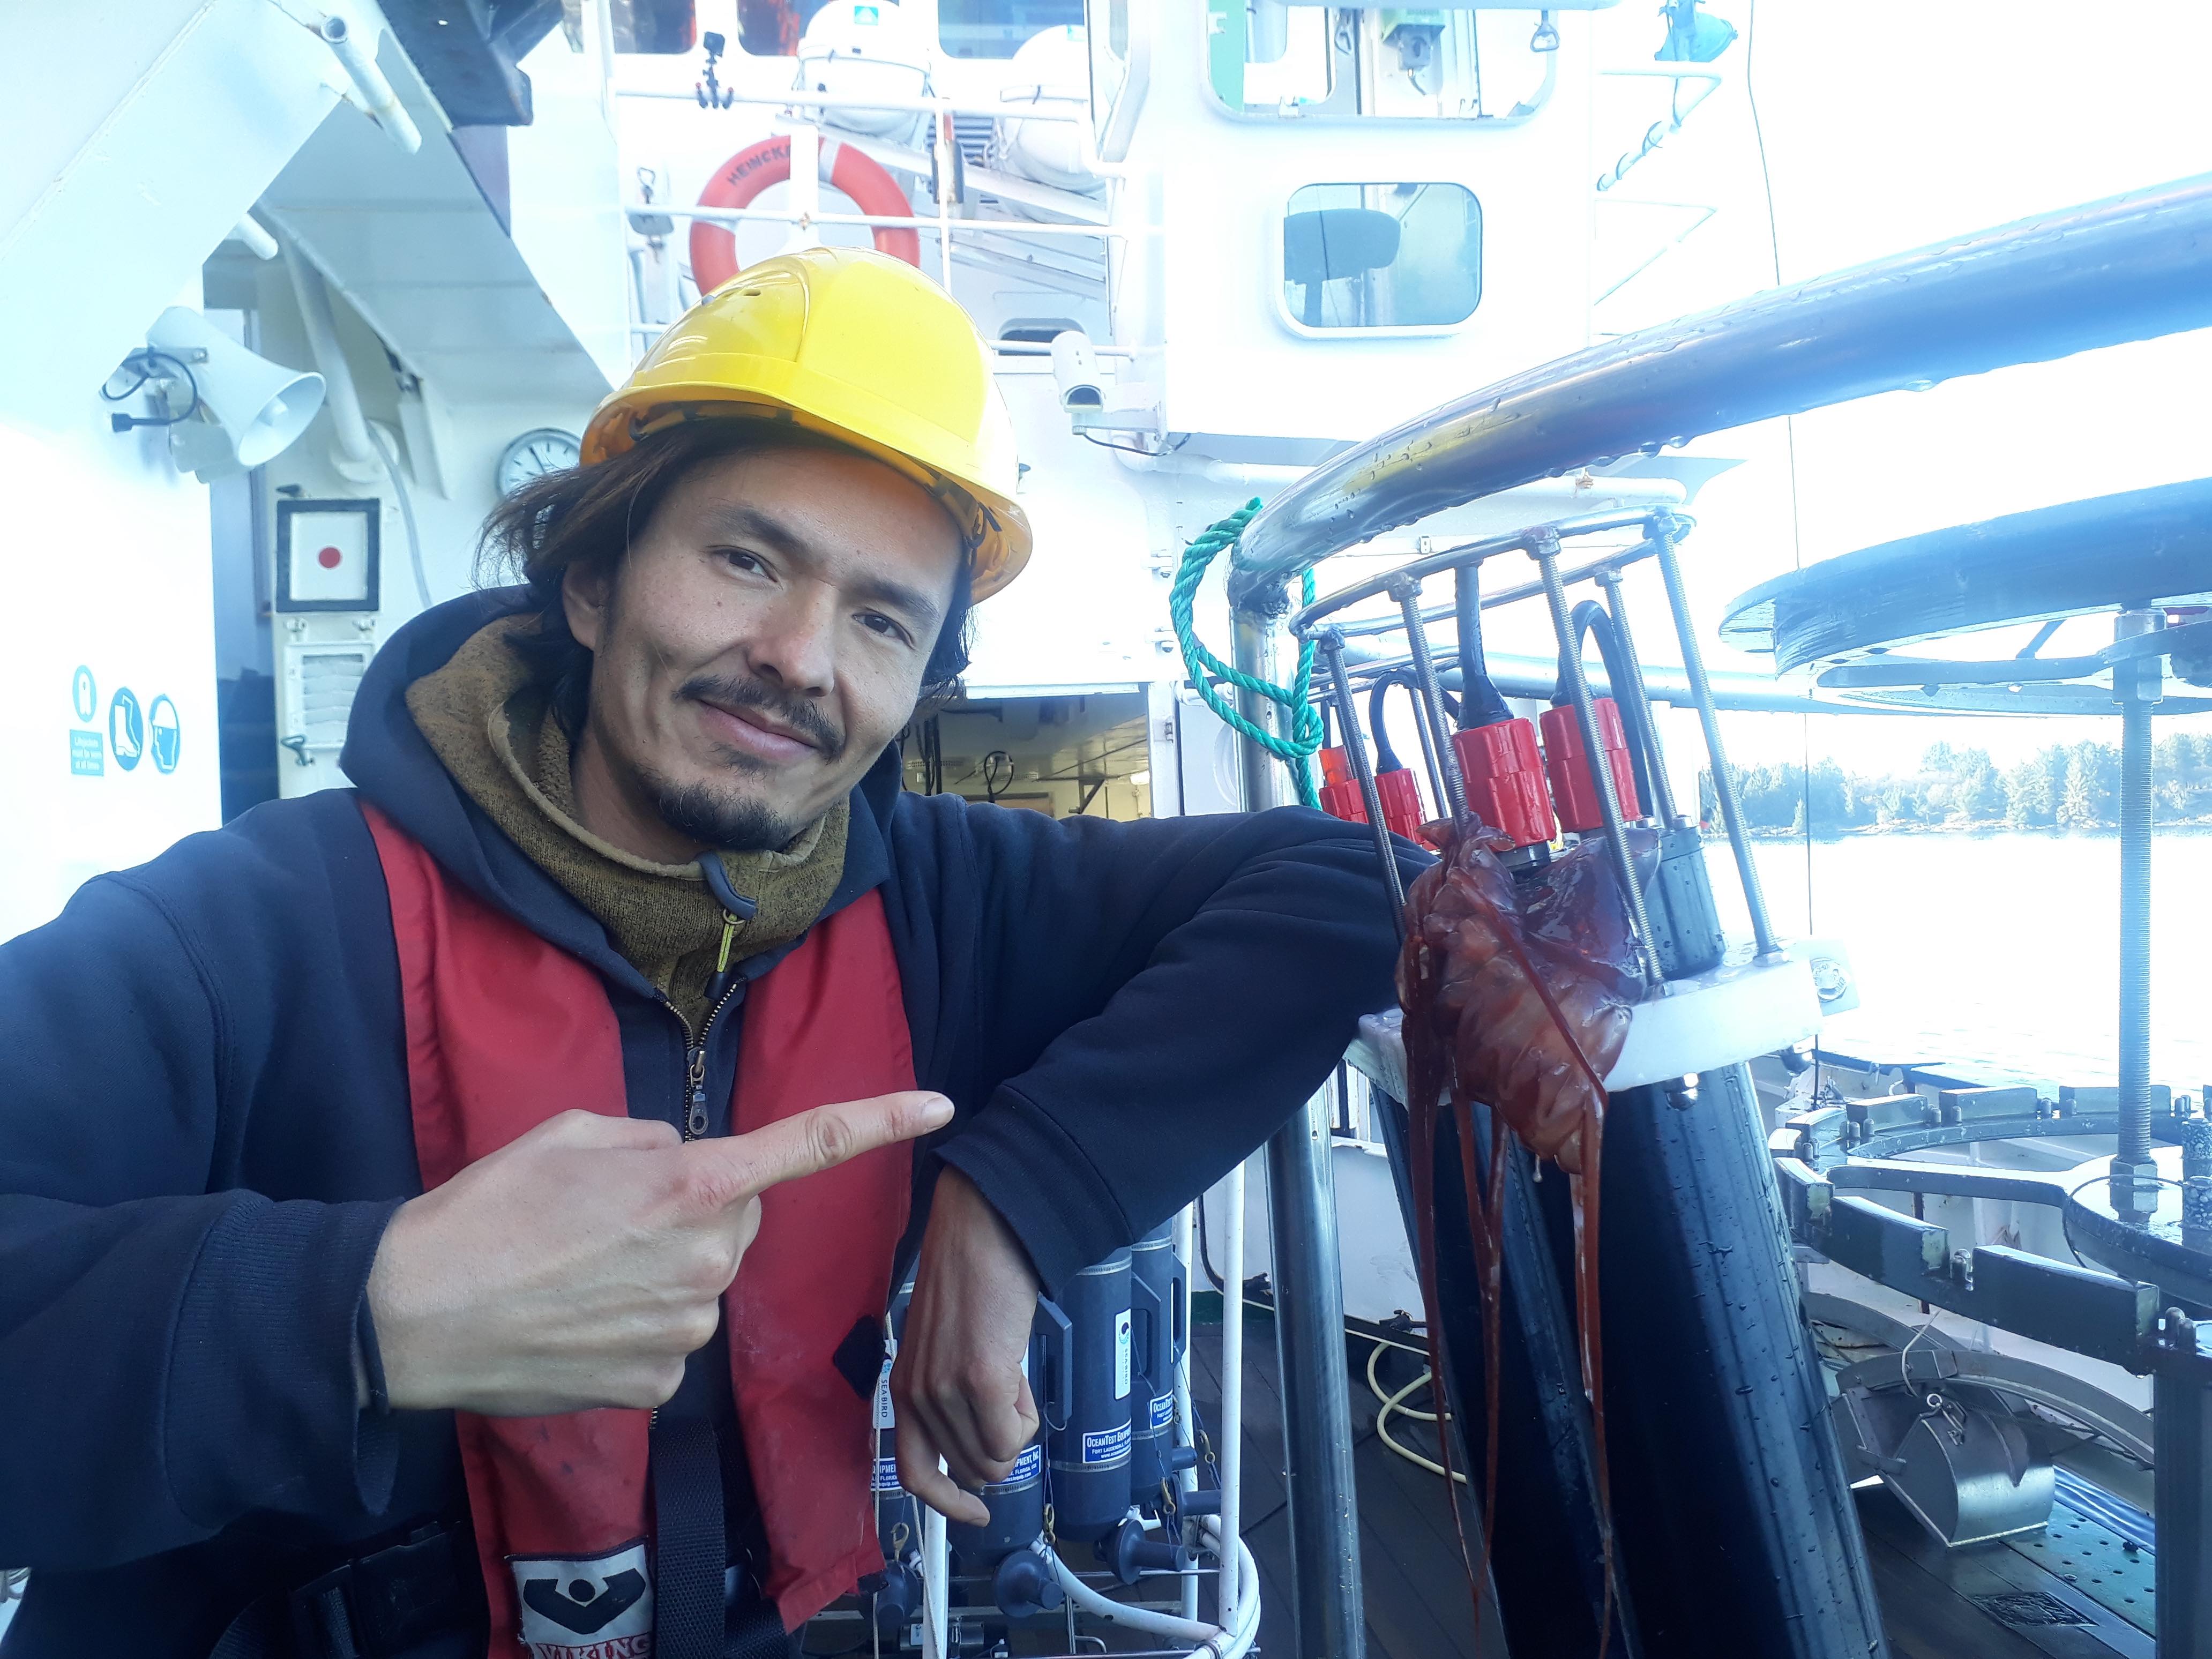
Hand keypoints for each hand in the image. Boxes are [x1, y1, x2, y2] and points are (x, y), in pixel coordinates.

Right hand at [366, 1093, 951, 1415]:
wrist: (413, 1316)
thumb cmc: (485, 1212)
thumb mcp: (570, 1135)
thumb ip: (651, 1138)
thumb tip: (685, 1157)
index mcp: (691, 1183)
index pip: (808, 1145)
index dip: (880, 1119)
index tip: (939, 1106)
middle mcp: (706, 1257)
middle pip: (738, 1219)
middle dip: (697, 1209)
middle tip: (610, 1217)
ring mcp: (688, 1327)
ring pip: (705, 1280)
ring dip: (663, 1270)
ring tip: (578, 1271)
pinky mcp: (661, 1383)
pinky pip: (674, 1338)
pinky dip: (637, 1326)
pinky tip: (579, 1320)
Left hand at [891, 1167, 1041, 1525]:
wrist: (984, 1229)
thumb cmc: (974, 1278)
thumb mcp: (945, 1350)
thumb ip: (951, 1397)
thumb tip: (986, 1449)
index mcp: (902, 1389)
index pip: (913, 1475)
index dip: (948, 1503)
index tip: (976, 1513)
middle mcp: (916, 1397)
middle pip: (970, 1471)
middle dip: (1001, 1443)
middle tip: (1008, 1389)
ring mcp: (946, 1391)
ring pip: (995, 1459)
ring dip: (1016, 1425)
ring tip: (1011, 1373)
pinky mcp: (980, 1380)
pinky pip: (1014, 1438)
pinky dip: (1026, 1415)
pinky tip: (1019, 1372)